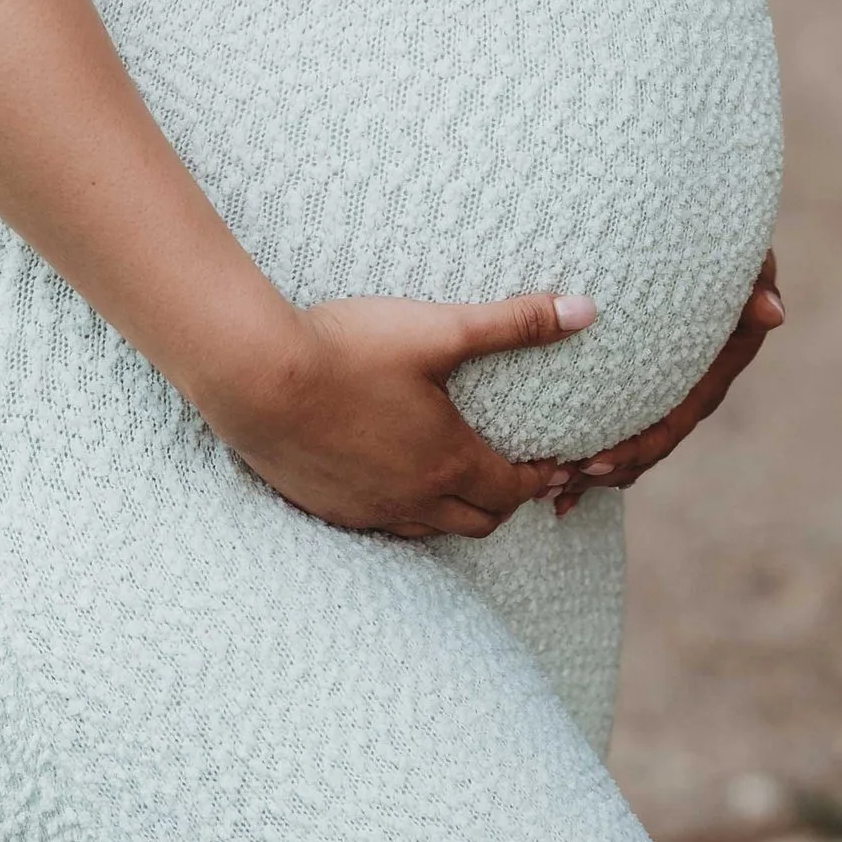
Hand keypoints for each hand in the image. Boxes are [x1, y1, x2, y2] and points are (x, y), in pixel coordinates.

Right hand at [205, 290, 597, 539]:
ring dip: (455, 509)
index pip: (511, 490)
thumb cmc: (349, 350)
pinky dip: (406, 511)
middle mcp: (413, 500)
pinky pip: (383, 526)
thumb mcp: (438, 330)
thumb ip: (514, 323)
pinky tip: (394, 478)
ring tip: (459, 475)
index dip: (539, 477)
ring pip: (430, 530)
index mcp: (448, 462)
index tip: (551, 461)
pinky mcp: (328, 509)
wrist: (256, 378)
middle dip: (504, 499)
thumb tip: (585, 311)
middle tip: (513, 470)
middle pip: (478, 521)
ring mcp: (367, 511)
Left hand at [550, 254, 783, 517]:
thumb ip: (757, 285)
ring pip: (627, 441)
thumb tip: (772, 313)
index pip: (672, 423)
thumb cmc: (726, 253)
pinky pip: (611, 421)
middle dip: (605, 469)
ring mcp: (658, 391)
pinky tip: (551, 474)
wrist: (706, 244)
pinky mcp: (634, 380)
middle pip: (644, 445)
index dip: (637, 447)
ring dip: (592, 468)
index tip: (597, 461)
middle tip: (559, 479)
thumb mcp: (748, 264)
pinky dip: (585, 449)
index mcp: (709, 377)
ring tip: (549, 487)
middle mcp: (684, 394)